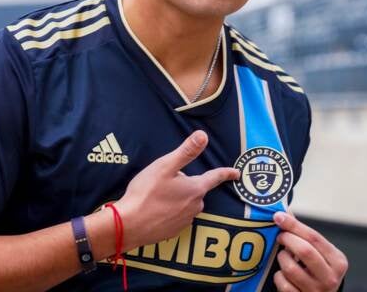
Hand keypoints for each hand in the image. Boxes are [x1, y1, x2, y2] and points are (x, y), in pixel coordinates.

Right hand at [114, 130, 238, 249]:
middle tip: (163, 182)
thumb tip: (203, 136)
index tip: (237, 173)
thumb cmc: (146, 193)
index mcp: (195, 189)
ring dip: (176, 198)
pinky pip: (176, 216)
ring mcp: (184, 221)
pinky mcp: (173, 231)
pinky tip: (154, 209)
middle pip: (195, 190)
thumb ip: (186, 151)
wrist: (129, 224)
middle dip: (184, 184)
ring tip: (156, 196)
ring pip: (185, 203)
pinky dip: (168, 212)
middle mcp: (195, 207)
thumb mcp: (165, 166)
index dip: (226, 173)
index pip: (215, 177)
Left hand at [273, 211, 347, 291]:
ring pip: (290, 267)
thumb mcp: (320, 253)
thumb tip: (285, 212)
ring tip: (284, 256)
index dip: (294, 225)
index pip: (314, 237)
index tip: (279, 216)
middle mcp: (331, 278)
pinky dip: (279, 276)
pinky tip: (283, 274)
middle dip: (287, 239)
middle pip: (304, 251)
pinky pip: (283, 283)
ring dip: (282, 258)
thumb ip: (304, 234)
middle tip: (280, 236)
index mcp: (338, 261)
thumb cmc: (318, 271)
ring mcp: (316, 291)